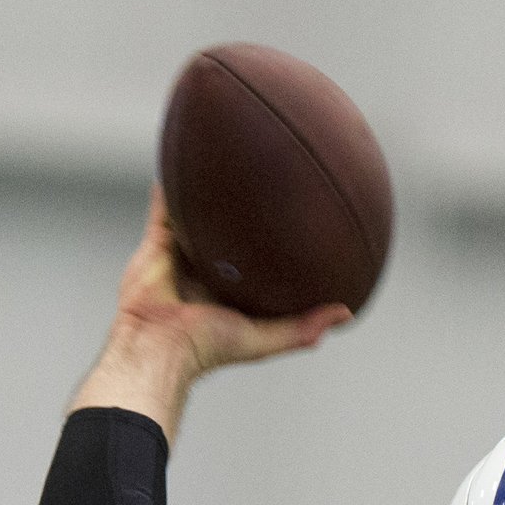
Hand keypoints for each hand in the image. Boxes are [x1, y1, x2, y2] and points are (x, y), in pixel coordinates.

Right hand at [69, 189, 350, 438]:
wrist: (157, 343)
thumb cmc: (207, 347)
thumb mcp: (264, 338)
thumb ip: (302, 328)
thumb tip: (346, 311)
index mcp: (231, 293)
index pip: (260, 263)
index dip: (277, 243)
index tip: (300, 220)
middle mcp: (208, 272)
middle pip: (230, 235)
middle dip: (247, 212)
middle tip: (269, 181)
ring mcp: (182, 255)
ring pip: (199, 217)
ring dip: (210, 194)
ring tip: (227, 163)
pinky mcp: (157, 243)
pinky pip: (165, 208)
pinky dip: (171, 187)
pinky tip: (182, 158)